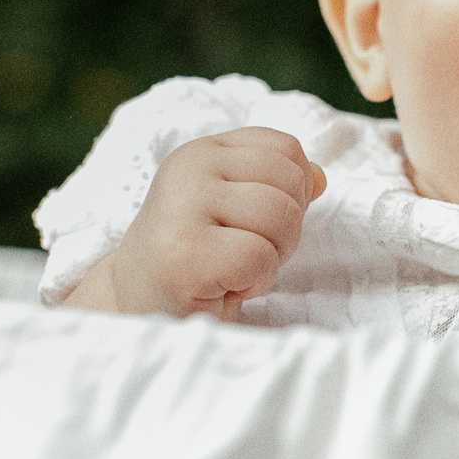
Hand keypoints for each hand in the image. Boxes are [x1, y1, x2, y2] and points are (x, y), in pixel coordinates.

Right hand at [86, 128, 325, 319]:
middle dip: (286, 228)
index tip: (254, 224)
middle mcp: (189, 168)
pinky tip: (222, 287)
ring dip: (271, 257)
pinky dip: (254, 281)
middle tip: (243, 255)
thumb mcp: (238, 212)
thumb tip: (319, 176)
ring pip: (281, 215)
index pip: (286, 148)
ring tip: (233, 270)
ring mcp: (182, 206)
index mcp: (204, 151)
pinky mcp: (183, 253)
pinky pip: (260, 256)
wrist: (139, 310)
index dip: (293, 191)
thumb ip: (277, 186)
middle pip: (290, 181)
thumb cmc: (197, 262)